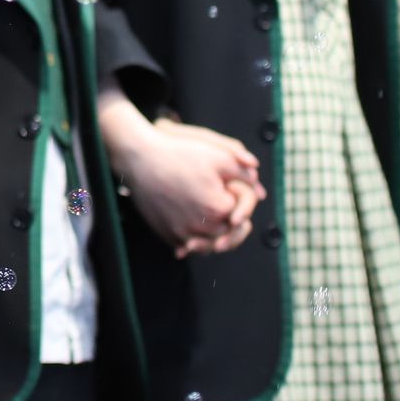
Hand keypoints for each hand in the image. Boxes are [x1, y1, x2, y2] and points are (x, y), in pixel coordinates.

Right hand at [113, 117, 260, 257]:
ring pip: (208, 245)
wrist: (139, 159)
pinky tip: (195, 233)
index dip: (242, 201)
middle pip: (227, 233)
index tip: (235, 190)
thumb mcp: (218, 155)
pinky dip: (193, 242)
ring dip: (215, 238)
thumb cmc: (179, 154)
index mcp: (218, 208)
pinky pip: (186, 246)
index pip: (241, 213)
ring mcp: (181, 232)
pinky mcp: (166, 234)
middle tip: (236, 217)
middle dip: (233, 224)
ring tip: (218, 226)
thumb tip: (259, 188)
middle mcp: (201, 226)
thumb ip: (244, 172)